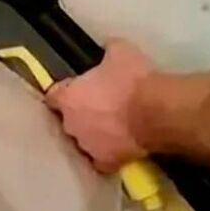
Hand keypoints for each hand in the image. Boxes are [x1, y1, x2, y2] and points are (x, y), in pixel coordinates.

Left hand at [44, 40, 154, 172]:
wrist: (156, 112)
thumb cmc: (133, 80)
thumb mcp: (119, 51)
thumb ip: (106, 51)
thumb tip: (105, 48)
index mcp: (67, 99)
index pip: (53, 96)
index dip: (63, 92)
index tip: (73, 89)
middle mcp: (71, 125)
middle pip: (68, 119)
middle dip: (80, 113)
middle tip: (99, 105)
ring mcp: (87, 146)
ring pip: (84, 140)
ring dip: (93, 134)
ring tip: (112, 127)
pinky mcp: (106, 162)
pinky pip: (101, 160)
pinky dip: (107, 155)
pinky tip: (118, 149)